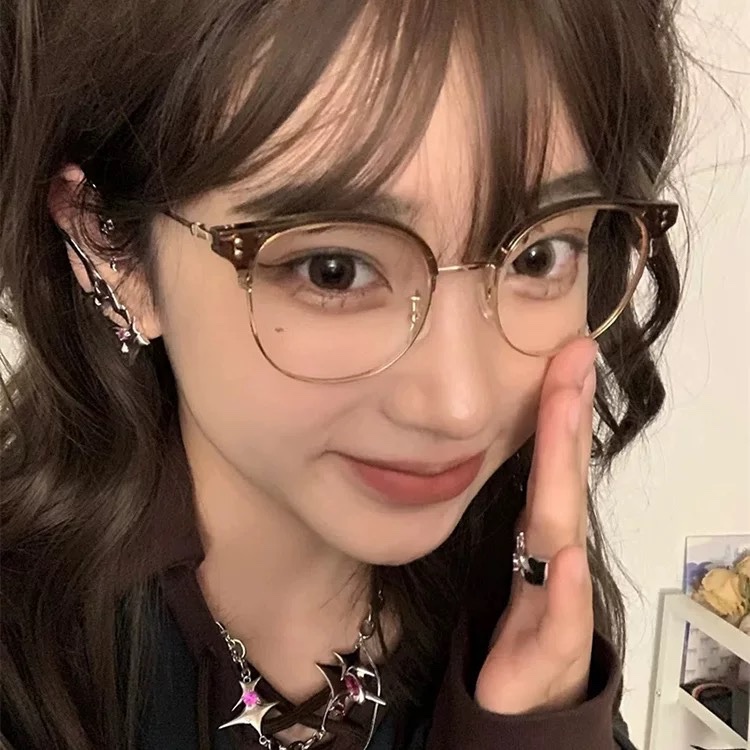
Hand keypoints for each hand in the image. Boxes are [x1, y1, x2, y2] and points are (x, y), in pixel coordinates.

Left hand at [474, 338, 597, 714]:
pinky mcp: (547, 655)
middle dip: (566, 419)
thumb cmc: (523, 628)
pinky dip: (564, 589)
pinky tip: (563, 555)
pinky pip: (558, 622)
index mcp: (540, 536)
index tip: (566, 352)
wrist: (525, 706)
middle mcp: (556, 560)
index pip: (551, 465)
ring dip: (562, 473)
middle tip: (573, 358)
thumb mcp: (513, 562)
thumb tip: (478, 451)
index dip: (557, 409)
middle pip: (562, 481)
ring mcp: (558, 603)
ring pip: (562, 535)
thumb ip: (513, 515)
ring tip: (565, 411)